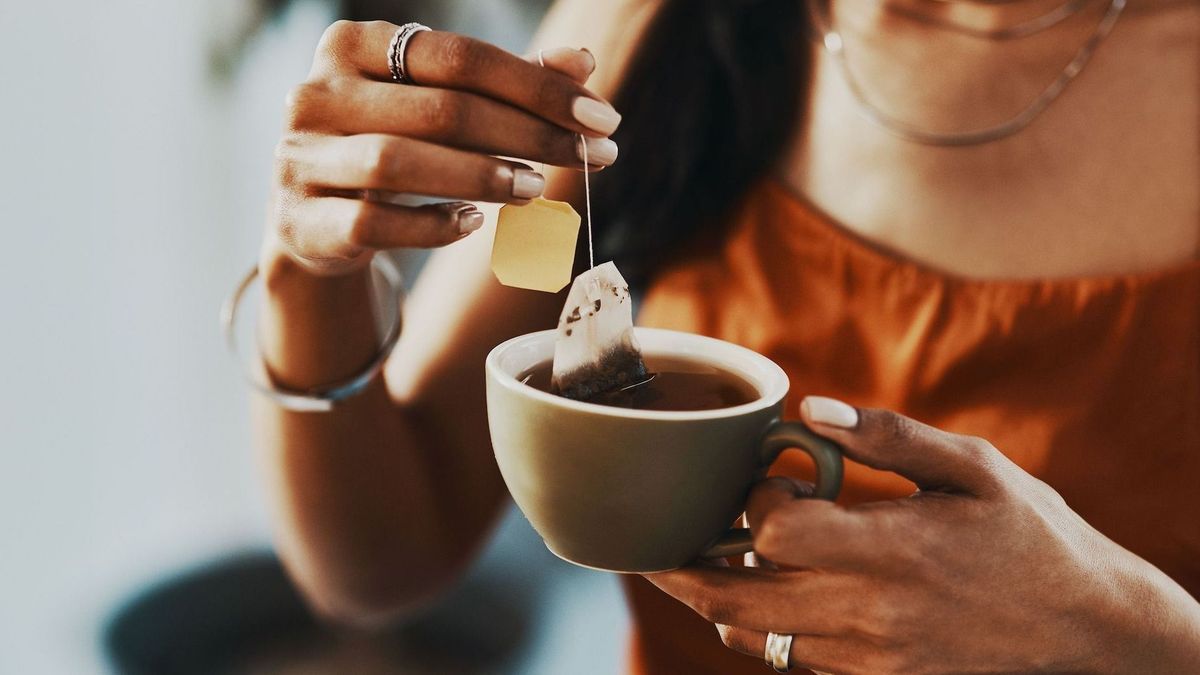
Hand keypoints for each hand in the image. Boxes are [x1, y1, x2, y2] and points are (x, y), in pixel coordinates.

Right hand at [268, 21, 619, 274]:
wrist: (312, 220)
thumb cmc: (390, 144)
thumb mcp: (439, 106)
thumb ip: (506, 83)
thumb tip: (583, 62)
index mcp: (353, 46)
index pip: (459, 57)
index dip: (537, 87)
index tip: (601, 118)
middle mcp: (317, 94)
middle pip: (439, 109)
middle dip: (526, 133)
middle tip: (586, 156)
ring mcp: (301, 158)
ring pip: (399, 163)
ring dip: (480, 176)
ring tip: (535, 187)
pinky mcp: (301, 220)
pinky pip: (373, 222)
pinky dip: (431, 225)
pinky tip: (474, 223)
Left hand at [647, 397, 1199, 673]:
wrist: (1085, 629)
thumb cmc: (1030, 535)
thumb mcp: (976, 468)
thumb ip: (890, 437)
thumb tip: (814, 409)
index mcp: (892, 547)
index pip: (773, 529)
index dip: (753, 499)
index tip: (770, 477)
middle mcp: (870, 610)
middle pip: (737, 598)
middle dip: (684, 569)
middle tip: (656, 546)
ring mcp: (870, 656)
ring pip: (756, 638)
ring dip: (718, 600)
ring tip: (701, 566)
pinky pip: (794, 662)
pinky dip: (762, 631)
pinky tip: (765, 598)